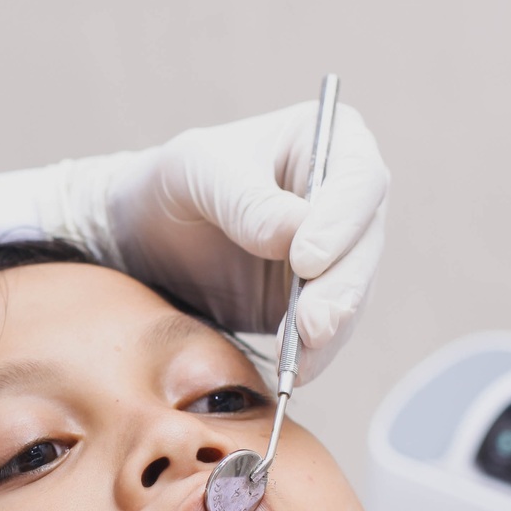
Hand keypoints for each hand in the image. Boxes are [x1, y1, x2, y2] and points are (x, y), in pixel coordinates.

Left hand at [37, 101, 388, 381]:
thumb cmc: (175, 182)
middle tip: (312, 324)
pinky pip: (330, 329)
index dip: (341, 221)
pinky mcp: (317, 299)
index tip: (305, 258)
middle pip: (365, 244)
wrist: (145, 233)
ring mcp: (337, 252)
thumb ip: (246, 202)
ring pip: (354, 293)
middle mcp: (346, 197)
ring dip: (331, 329)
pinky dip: (315, 352)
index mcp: (331, 141)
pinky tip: (296, 369)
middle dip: (341, 290)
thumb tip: (294, 237)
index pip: (358, 179)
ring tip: (301, 357)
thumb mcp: (198, 173)